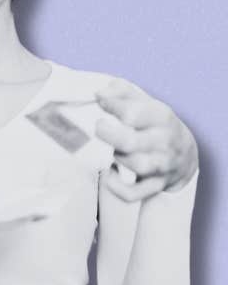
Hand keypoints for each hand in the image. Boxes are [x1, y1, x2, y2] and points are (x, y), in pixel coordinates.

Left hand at [95, 78, 198, 200]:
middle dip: (109, 135)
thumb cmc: (155, 124)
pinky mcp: (155, 185)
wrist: (184, 155)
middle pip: (131, 142)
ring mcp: (162, 165)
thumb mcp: (144, 102)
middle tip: (99, 127)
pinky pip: (134, 193)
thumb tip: (100, 92)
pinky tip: (110, 173)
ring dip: (118, 158)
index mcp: (161, 117)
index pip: (134, 113)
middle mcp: (164, 141)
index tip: (100, 101)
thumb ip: (121, 90)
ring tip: (114, 150)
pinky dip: (117, 187)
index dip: (111, 106)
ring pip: (136, 166)